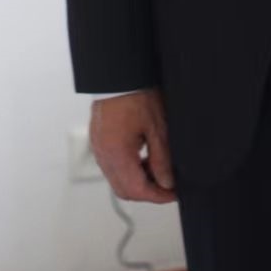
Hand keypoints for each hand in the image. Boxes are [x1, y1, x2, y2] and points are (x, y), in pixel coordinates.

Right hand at [89, 88, 176, 202]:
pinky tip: (142, 157)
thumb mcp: (156, 127)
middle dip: (146, 192)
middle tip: (166, 185)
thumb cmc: (136, 94)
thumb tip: (166, 182)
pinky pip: (111, 165)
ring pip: (116, 180)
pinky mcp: (98, 140)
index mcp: (117, 154)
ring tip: (157, 168)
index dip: (157, 197)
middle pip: (123, 191)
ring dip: (136, 181)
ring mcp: (98, 148)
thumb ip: (161, 158)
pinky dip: (127, 169)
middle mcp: (103, 155)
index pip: (137, 190)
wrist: (118, 74)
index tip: (172, 194)